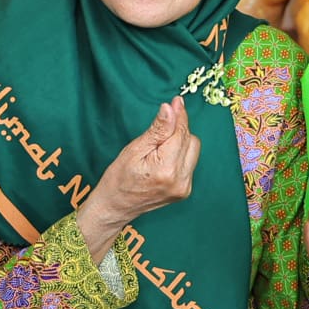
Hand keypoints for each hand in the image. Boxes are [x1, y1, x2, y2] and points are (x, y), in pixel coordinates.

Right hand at [82, 98, 199, 239]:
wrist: (115, 206)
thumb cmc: (119, 178)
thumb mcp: (134, 149)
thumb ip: (157, 129)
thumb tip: (171, 108)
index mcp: (166, 168)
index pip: (181, 133)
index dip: (179, 116)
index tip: (176, 101)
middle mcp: (180, 180)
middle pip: (191, 140)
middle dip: (178, 130)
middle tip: (159, 130)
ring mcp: (184, 188)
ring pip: (193, 151)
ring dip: (180, 143)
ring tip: (158, 149)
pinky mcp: (185, 191)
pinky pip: (189, 163)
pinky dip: (179, 156)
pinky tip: (163, 160)